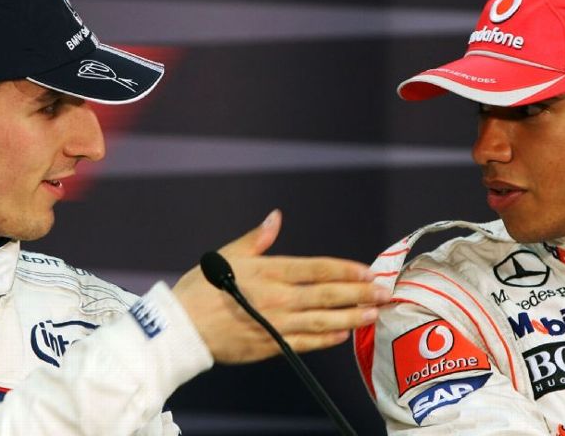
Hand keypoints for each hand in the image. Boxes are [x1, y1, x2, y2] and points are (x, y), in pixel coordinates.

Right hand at [172, 210, 388, 363]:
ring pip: (323, 320)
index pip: (317, 268)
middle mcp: (278, 298)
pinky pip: (306, 343)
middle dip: (360, 293)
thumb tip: (276, 217)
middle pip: (328, 294)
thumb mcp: (227, 255)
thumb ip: (258, 238)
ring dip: (352, 316)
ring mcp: (276, 324)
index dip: (346, 269)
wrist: (180, 328)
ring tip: (373, 313)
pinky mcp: (271, 346)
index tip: (368, 270)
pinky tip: (343, 335)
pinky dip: (327, 339)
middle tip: (384, 291)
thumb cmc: (200, 290)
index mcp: (269, 271)